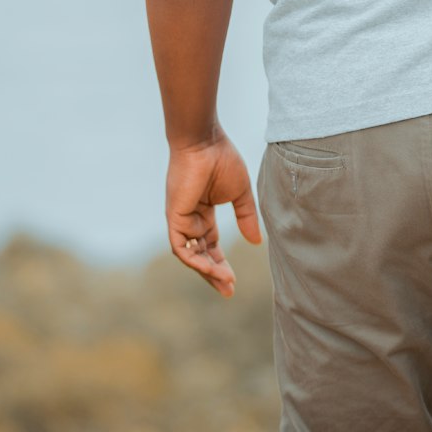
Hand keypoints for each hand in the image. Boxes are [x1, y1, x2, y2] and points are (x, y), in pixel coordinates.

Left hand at [165, 129, 262, 296]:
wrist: (205, 142)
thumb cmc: (222, 160)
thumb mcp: (240, 193)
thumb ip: (246, 217)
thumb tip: (256, 242)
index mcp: (203, 212)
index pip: (211, 245)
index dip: (221, 263)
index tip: (233, 281)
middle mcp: (190, 219)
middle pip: (201, 254)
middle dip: (214, 273)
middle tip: (229, 290)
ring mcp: (181, 219)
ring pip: (191, 255)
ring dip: (207, 270)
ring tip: (226, 282)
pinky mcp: (175, 217)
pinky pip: (182, 247)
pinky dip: (195, 260)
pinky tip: (210, 268)